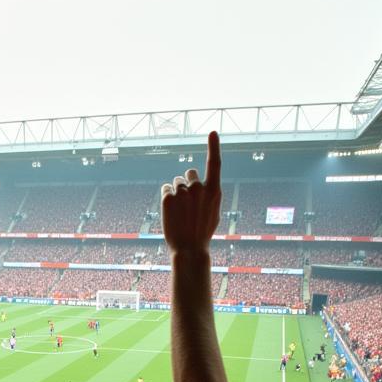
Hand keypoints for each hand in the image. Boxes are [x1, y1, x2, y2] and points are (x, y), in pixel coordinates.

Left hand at [161, 131, 221, 254]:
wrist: (189, 249)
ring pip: (176, 182)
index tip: (212, 132)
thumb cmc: (202, 232)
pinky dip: (167, 198)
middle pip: (189, 173)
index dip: (214, 146)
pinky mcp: (167, 197)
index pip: (215, 163)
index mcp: (214, 190)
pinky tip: (171, 212)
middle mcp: (198, 187)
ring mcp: (182, 191)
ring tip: (180, 212)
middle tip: (188, 204)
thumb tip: (202, 184)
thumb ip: (209, 194)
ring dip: (176, 192)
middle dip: (188, 183)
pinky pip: (166, 189)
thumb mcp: (213, 211)